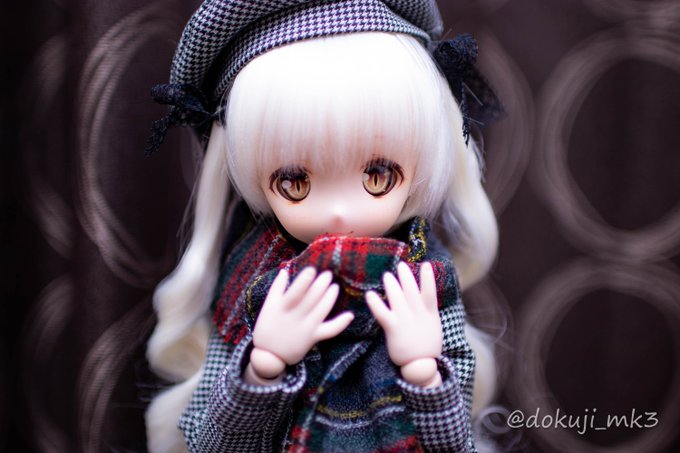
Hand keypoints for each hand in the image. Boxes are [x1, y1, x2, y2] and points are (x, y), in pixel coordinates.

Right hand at [250, 267, 353, 378]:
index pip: (295, 291)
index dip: (304, 280)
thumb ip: (277, 287)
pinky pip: (329, 331)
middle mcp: (295, 317)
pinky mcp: (313, 337)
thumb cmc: (267, 327)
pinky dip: (340, 324)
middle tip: (328, 274)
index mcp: (282, 307)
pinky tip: (350, 315)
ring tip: (335, 286)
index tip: (312, 269)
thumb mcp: (268, 306)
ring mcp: (305, 328)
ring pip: (322, 310)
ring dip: (330, 297)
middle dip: (321, 284)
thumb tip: (285, 270)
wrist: (269, 355)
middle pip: (311, 298)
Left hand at [365, 262, 442, 385]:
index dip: (428, 277)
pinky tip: (370, 294)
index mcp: (430, 314)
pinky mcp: (394, 328)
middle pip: (411, 290)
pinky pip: (383, 312)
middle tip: (400, 265)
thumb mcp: (434, 327)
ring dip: (391, 284)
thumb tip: (425, 298)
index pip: (430, 291)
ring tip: (386, 275)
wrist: (420, 365)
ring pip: (397, 297)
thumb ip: (429, 312)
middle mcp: (418, 314)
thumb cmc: (426, 347)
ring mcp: (406, 320)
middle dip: (406, 276)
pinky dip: (376, 303)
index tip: (425, 264)